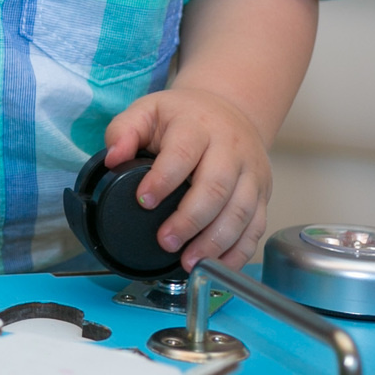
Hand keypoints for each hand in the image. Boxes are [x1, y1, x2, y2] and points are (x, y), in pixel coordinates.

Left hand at [100, 87, 270, 270]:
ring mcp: (251, 172)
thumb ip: (124, 131)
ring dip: (215, 242)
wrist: (231, 109)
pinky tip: (216, 265)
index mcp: (198, 127)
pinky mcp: (262, 193)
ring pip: (240, 211)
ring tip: (189, 262)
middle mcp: (230, 149)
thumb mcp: (148, 111)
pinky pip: (256, 227)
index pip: (183, 154)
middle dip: (190, 220)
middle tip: (165, 242)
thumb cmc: (184, 117)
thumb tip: (112, 158)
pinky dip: (239, 251)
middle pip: (216, 188)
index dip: (163, 179)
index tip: (143, 201)